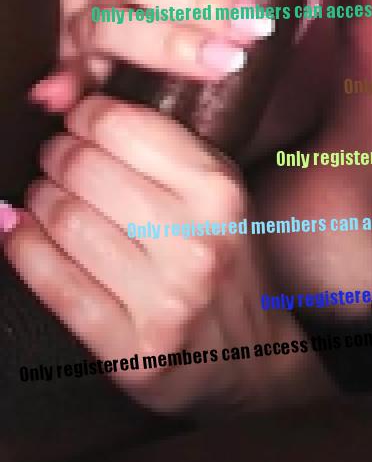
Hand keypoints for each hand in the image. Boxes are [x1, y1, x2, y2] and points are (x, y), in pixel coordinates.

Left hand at [3, 94, 274, 413]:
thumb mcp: (219, 193)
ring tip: (42, 196)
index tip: (76, 119)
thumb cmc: (227, 262)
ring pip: (66, 221)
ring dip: (38, 201)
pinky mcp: (133, 351)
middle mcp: (196, 241)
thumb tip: (75, 102)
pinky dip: (24, 250)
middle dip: (56, 156)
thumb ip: (164, 148)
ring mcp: (166, 300)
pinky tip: (18, 234)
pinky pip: (57, 286)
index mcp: (219, 190)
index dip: (84, 114)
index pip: (124, 126)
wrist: (257, 360)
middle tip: (53, 158)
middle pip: (85, 168)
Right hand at [29, 0, 268, 114]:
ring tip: (221, 62)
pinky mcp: (66, 55)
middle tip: (250, 24)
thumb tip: (313, 5)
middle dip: (196, 0)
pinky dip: (65, 80)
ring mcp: (75, 10)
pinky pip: (62, 67)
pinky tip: (71, 95)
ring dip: (165, 43)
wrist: (135, 13)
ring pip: (107, 22)